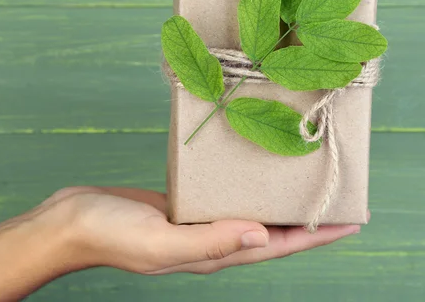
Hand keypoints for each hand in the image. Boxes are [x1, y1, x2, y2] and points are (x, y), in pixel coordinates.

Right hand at [45, 186, 365, 274]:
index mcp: (214, 253)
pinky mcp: (186, 204)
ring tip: (309, 185)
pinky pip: (229, 196)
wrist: (72, 221)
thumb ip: (210, 242)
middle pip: (274, 232)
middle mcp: (214, 240)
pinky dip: (251, 186)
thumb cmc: (112, 235)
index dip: (317, 237)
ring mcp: (201, 222)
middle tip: (341, 200)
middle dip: (309, 221)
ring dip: (283, 203)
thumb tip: (262, 234)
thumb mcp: (160, 241)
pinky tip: (259, 172)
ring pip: (254, 212)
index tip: (352, 221)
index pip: (278, 246)